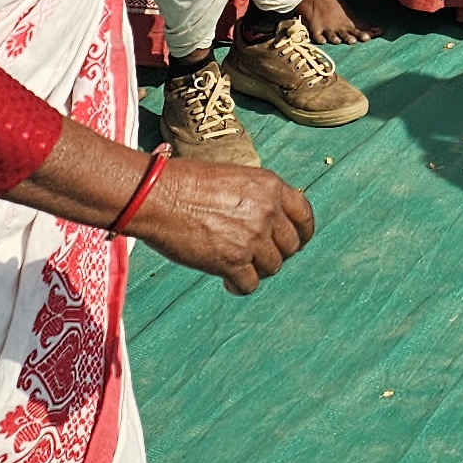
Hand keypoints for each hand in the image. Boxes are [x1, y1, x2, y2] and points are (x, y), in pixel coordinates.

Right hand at [126, 155, 315, 293]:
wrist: (158, 196)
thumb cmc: (186, 182)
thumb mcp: (233, 177)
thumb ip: (257, 197)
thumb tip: (269, 221)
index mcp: (271, 186)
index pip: (305, 215)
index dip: (303, 233)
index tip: (297, 243)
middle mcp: (267, 212)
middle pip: (290, 247)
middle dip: (276, 254)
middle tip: (256, 257)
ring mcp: (252, 238)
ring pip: (272, 267)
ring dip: (256, 270)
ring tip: (236, 266)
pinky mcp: (232, 262)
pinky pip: (250, 285)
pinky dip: (239, 286)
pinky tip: (226, 280)